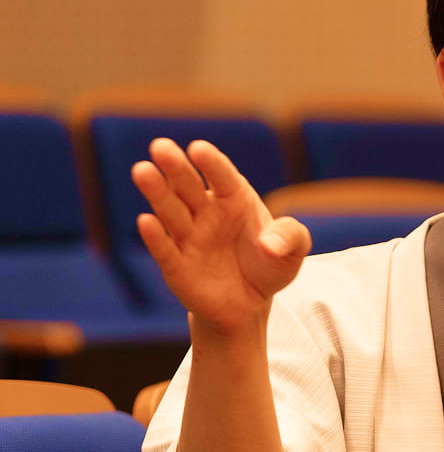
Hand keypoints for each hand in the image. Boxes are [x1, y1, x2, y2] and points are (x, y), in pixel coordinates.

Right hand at [133, 138, 310, 335]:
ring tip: (142, 171)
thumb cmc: (269, 265)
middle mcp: (207, 213)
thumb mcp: (293, 250)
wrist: (249, 304)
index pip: (223, 177)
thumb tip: (270, 244)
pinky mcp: (176, 266)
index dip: (211, 163)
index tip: (198, 149)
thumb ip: (291, 237)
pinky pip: (164, 250)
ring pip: (171, 211)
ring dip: (157, 192)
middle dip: (175, 167)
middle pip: (189, 187)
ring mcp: (189, 238)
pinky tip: (146, 221)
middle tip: (161, 146)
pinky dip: (155, 237)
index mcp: (234, 199)